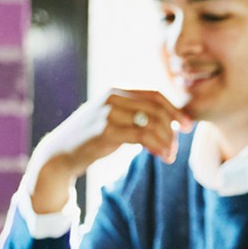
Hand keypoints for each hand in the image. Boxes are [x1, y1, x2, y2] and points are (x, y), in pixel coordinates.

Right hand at [28, 89, 193, 212]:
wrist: (60, 154)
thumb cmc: (90, 139)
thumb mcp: (112, 120)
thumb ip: (134, 115)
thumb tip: (169, 122)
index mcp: (116, 91)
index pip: (155, 95)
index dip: (174, 110)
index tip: (187, 126)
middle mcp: (113, 97)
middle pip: (157, 109)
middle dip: (172, 129)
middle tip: (175, 149)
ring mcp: (109, 113)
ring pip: (153, 123)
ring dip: (167, 141)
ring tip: (169, 156)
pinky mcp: (107, 131)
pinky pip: (143, 136)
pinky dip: (158, 146)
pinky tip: (162, 156)